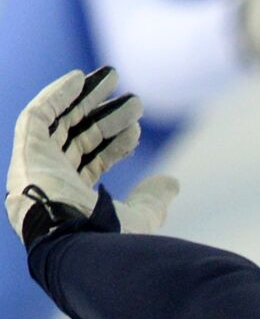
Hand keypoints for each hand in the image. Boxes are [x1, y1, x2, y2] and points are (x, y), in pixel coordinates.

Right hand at [6, 67, 177, 247]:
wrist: (76, 241)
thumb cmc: (106, 238)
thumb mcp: (140, 218)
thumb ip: (153, 200)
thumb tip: (173, 183)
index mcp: (72, 198)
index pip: (93, 160)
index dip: (116, 143)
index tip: (138, 129)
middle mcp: (50, 180)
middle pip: (78, 137)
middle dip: (105, 115)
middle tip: (134, 99)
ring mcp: (36, 165)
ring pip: (62, 121)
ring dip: (86, 98)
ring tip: (114, 77)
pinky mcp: (26, 150)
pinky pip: (38, 114)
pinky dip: (57, 94)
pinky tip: (81, 77)